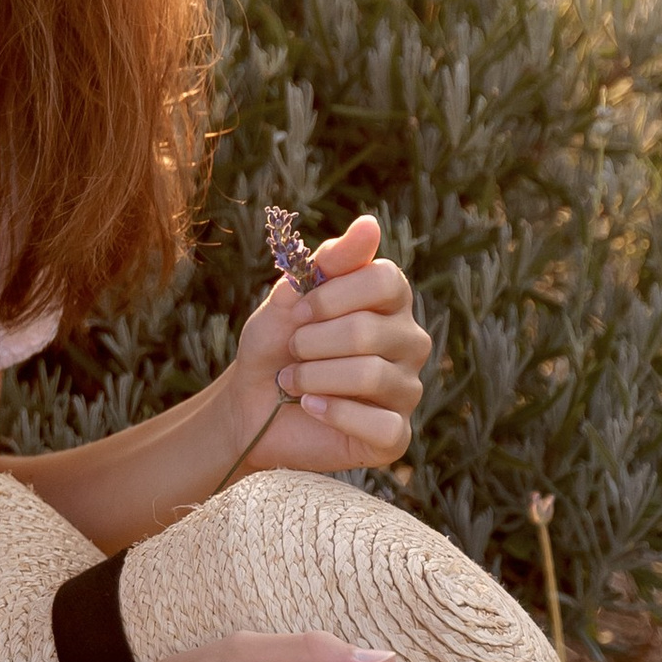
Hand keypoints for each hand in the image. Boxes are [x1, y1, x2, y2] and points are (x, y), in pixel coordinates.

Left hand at [215, 211, 431, 480]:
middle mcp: (409, 341)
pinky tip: (312, 407)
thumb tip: (370, 225)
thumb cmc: (276, 344)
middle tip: (291, 350)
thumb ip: (330, 261)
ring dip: (314, 377)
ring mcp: (407, 389)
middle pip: (370, 331)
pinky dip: (334, 413)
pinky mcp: (396, 435)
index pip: (385, 280)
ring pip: (371, 376)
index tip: (299, 308)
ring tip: (292, 381)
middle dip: (312, 342)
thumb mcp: (291, 296)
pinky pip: (380, 425)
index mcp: (391, 300)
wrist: (251, 404)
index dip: (333, 295)